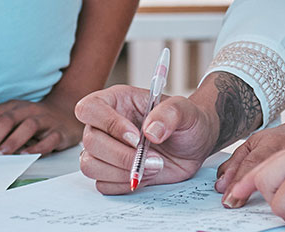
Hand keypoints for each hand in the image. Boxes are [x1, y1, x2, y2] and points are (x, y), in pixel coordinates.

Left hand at [0, 98, 78, 155]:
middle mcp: (27, 110)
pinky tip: (26, 156)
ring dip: (11, 142)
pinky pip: (48, 139)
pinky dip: (37, 147)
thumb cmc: (33, 117)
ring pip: (27, 128)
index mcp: (12, 106)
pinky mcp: (58, 132)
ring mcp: (44, 120)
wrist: (66, 113)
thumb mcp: (11, 112)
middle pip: (6, 121)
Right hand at [76, 86, 219, 193]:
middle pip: (90, 141)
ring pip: (90, 165)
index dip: (109, 124)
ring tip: (153, 166)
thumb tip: (150, 131)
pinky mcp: (111, 172)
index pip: (90, 108)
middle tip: (153, 158)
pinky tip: (146, 175)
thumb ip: (169, 114)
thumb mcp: (186, 110)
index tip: (137, 138)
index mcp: (116, 101)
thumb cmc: (187, 122)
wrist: (194, 145)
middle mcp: (105, 125)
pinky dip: (125, 184)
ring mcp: (106, 150)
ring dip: (123, 172)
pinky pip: (103, 184)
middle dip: (122, 155)